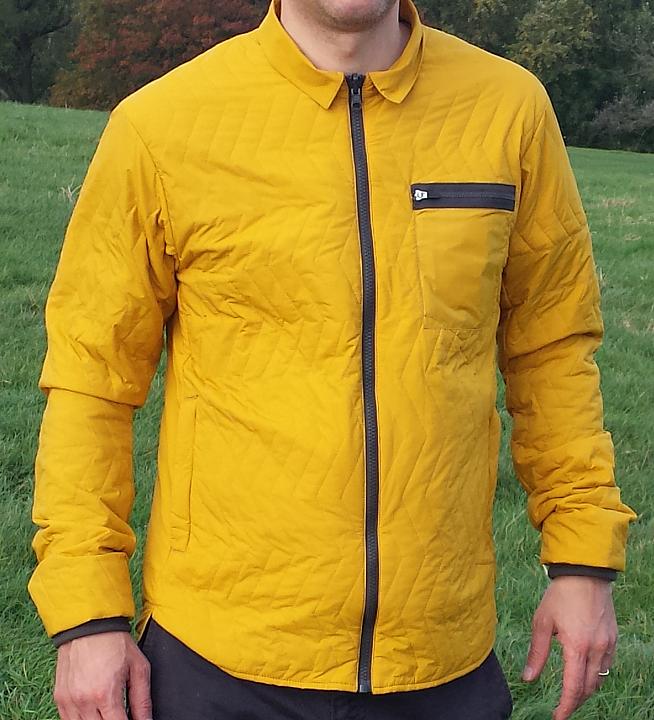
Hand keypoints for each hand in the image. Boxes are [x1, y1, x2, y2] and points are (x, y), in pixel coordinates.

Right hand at [54, 631, 151, 719]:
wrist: (89, 625)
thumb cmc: (115, 642)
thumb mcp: (138, 667)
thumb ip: (142, 700)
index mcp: (105, 695)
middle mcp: (84, 702)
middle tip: (120, 712)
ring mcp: (69, 702)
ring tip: (108, 710)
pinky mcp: (59, 699)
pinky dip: (82, 719)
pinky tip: (93, 711)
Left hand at [522, 576, 616, 719]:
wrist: (585, 574)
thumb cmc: (560, 596)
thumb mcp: (542, 622)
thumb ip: (537, 652)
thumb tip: (528, 678)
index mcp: (576, 647)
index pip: (573, 688)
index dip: (565, 706)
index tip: (557, 717)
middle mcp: (596, 649)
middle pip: (588, 688)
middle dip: (575, 701)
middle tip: (562, 707)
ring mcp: (607, 644)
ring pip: (599, 678)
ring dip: (586, 689)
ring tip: (572, 691)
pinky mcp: (613, 638)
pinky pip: (606, 664)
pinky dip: (596, 673)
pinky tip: (585, 671)